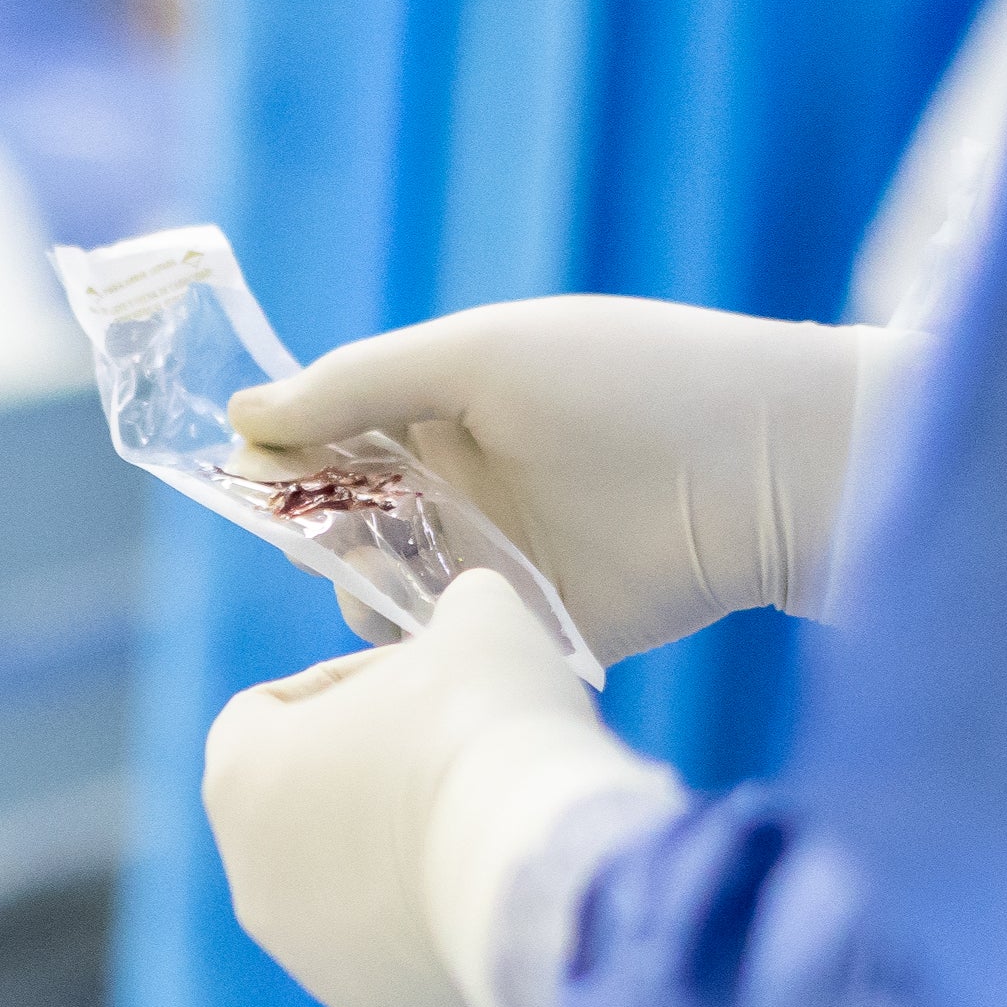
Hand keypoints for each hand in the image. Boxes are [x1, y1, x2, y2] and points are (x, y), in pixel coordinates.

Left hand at [204, 569, 676, 1006]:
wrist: (546, 869)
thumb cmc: (490, 729)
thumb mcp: (480, 622)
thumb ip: (457, 609)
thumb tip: (471, 613)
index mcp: (240, 776)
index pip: (266, 712)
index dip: (343, 684)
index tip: (418, 678)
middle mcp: (255, 882)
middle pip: (313, 807)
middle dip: (381, 774)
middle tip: (465, 745)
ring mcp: (317, 960)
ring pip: (362, 889)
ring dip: (415, 852)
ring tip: (497, 816)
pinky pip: (415, 956)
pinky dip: (453, 923)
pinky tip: (513, 884)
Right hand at [223, 297, 926, 662]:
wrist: (763, 470)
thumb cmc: (628, 383)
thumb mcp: (481, 355)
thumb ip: (359, 384)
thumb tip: (243, 414)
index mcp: (443, 407)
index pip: (327, 430)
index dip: (281, 448)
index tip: (255, 463)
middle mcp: (458, 486)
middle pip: (333, 515)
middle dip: (313, 518)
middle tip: (337, 518)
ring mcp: (490, 562)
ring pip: (371, 589)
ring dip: (359, 583)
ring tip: (398, 567)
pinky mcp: (528, 630)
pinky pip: (436, 651)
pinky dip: (410, 647)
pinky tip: (423, 626)